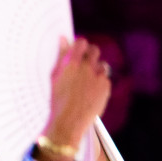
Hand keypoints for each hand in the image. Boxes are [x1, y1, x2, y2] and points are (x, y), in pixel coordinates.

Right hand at [39, 37, 110, 160]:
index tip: (79, 50)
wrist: (68, 122)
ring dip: (97, 69)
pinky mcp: (106, 88)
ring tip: (88, 81)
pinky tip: (92, 92)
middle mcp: (87, 67)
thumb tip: (64, 39)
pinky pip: (106, 79)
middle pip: (94, 50)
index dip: (80, 46)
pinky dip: (100, 83)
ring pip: (102, 65)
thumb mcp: (55, 76)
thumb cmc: (57, 100)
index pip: (82, 42)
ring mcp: (98, 77)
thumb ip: (61, 56)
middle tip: (86, 62)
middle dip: (91, 54)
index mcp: (72, 62)